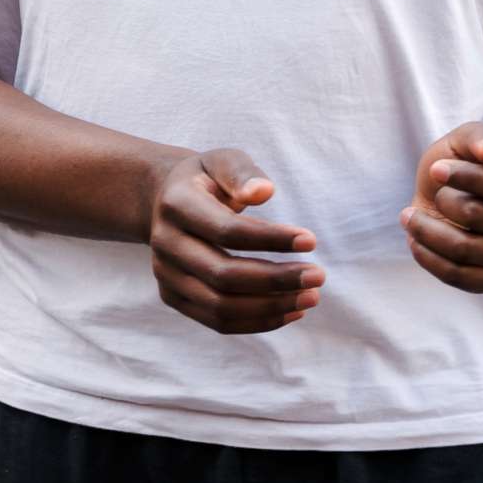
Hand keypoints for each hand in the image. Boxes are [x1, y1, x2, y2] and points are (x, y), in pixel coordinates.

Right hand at [145, 148, 325, 334]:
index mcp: (176, 204)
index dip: (271, 239)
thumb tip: (265, 191)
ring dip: (270, 308)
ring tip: (310, 297)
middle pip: (223, 275)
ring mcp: (166, 276)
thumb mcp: (221, 160)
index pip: (227, 231)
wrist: (165, 198)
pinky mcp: (173, 298)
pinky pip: (217, 321)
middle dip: (276, 280)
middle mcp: (165, 244)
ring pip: (221, 307)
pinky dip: (257, 322)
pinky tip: (289, 310)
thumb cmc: (206, 177)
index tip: (311, 240)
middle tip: (318, 277)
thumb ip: (242, 172)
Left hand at [400, 122, 482, 292]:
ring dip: (427, 230)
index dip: (466, 177)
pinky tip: (416, 239)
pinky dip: (430, 258)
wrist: (462, 192)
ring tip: (410, 216)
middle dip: (445, 200)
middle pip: (480, 217)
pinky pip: (459, 276)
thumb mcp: (467, 139)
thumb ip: (479, 139)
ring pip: (464, 249)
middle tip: (433, 192)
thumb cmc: (466, 162)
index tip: (436, 169)